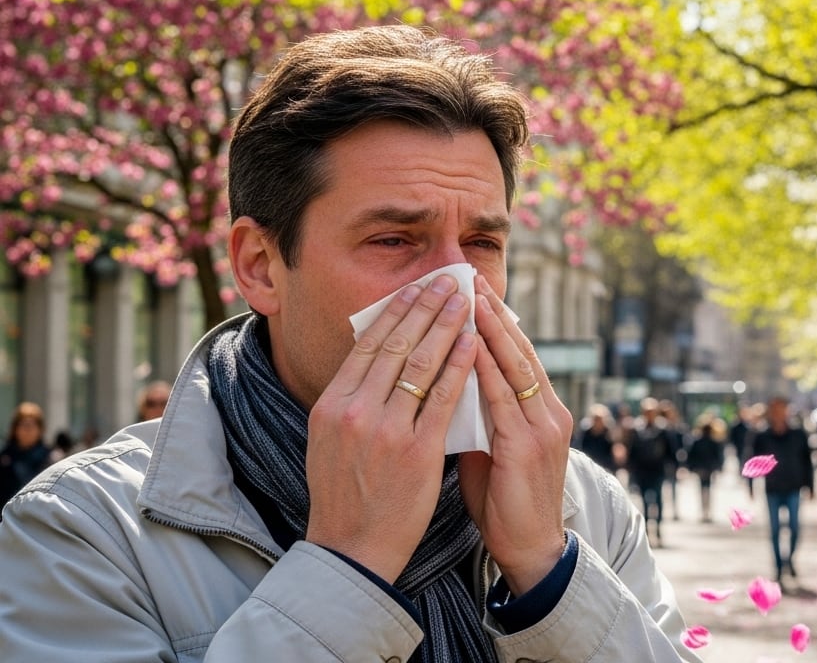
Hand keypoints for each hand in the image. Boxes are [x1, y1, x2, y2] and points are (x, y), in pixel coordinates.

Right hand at [305, 275, 474, 583]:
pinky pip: (444, 397)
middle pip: (395, 345)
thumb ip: (350, 399)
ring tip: (466, 300)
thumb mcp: (330, 438)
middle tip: (447, 280)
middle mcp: (355, 411)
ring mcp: (385, 429)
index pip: (368, 345)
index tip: (416, 287)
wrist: (352, 548)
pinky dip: (460, 365)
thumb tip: (373, 357)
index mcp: (331, 405)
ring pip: (421, 364)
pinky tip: (474, 343)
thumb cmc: (345, 493)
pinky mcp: (417, 450)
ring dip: (446, 325)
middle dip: (425, 307)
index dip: (396, 312)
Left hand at [459, 274, 574, 594]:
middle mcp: (549, 413)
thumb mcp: (493, 450)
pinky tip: (469, 345)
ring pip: (514, 367)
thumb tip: (449, 387)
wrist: (530, 549)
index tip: (477, 293)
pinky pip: (503, 397)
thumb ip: (480, 417)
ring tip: (470, 299)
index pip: (520, 357)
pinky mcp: (528, 445)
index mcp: (543, 413)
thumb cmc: (506, 503)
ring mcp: (543, 427)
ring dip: (491, 331)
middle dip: (496, 315)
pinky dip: (486, 368)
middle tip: (472, 281)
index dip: (500, 324)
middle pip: (521, 351)